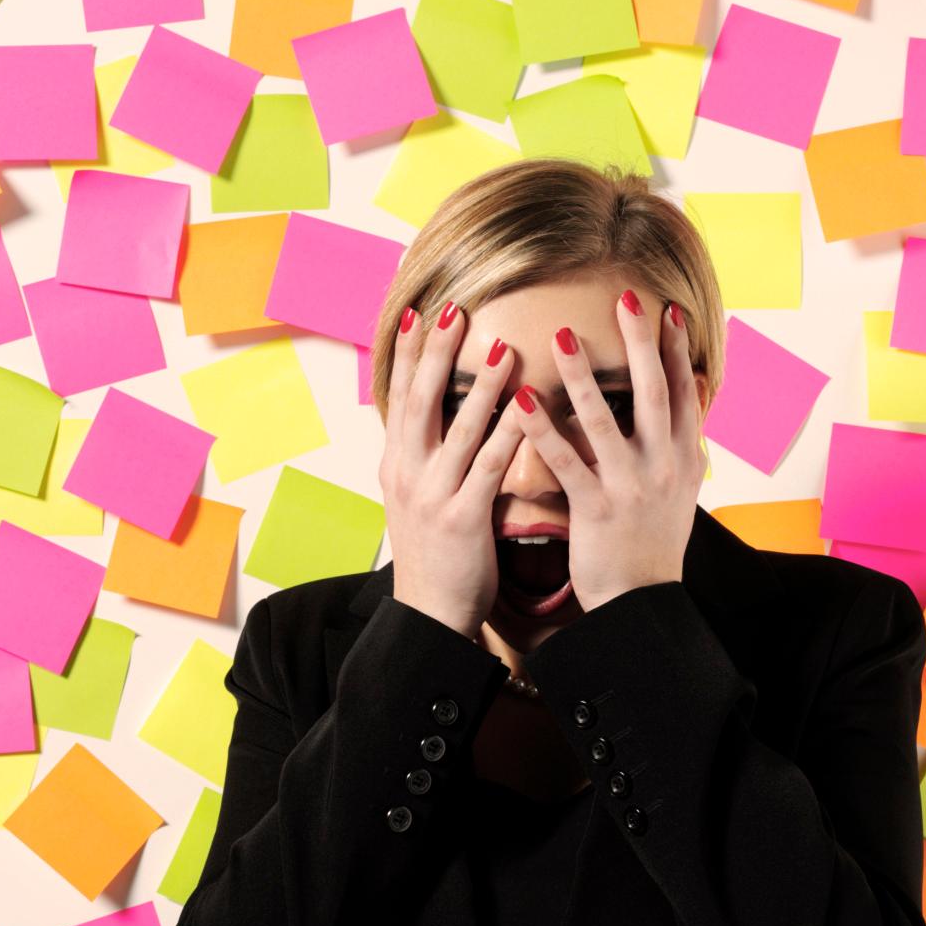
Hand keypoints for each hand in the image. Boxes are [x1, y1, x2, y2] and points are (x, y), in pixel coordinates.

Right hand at [381, 298, 524, 638]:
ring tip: (502, 347)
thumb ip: (427, 459)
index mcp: (397, 466)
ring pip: (457, 429)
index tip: (416, 311)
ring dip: (480, 385)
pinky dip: (508, 433)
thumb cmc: (434, 558)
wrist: (428, 617)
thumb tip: (439, 421)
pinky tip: (528, 408)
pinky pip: (488, 467)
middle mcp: (407, 474)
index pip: (399, 397)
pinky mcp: (460, 519)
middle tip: (454, 309)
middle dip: (435, 352)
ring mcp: (431, 496)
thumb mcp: (418, 501)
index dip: (406, 353)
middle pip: (419, 400)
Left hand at [508, 287, 706, 610]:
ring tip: (562, 336)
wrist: (640, 606)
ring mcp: (631, 487)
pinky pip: (566, 462)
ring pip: (606, 421)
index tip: (667, 308)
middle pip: (655, 392)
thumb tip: (700, 382)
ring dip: (582, 376)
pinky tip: (522, 400)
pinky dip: (543, 429)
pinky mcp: (596, 510)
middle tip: (625, 297)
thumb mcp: (682, 489)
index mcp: (685, 459)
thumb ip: (684, 436)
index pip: (685, 392)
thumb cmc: (653, 545)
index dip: (676, 349)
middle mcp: (664, 467)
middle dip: (640, 343)